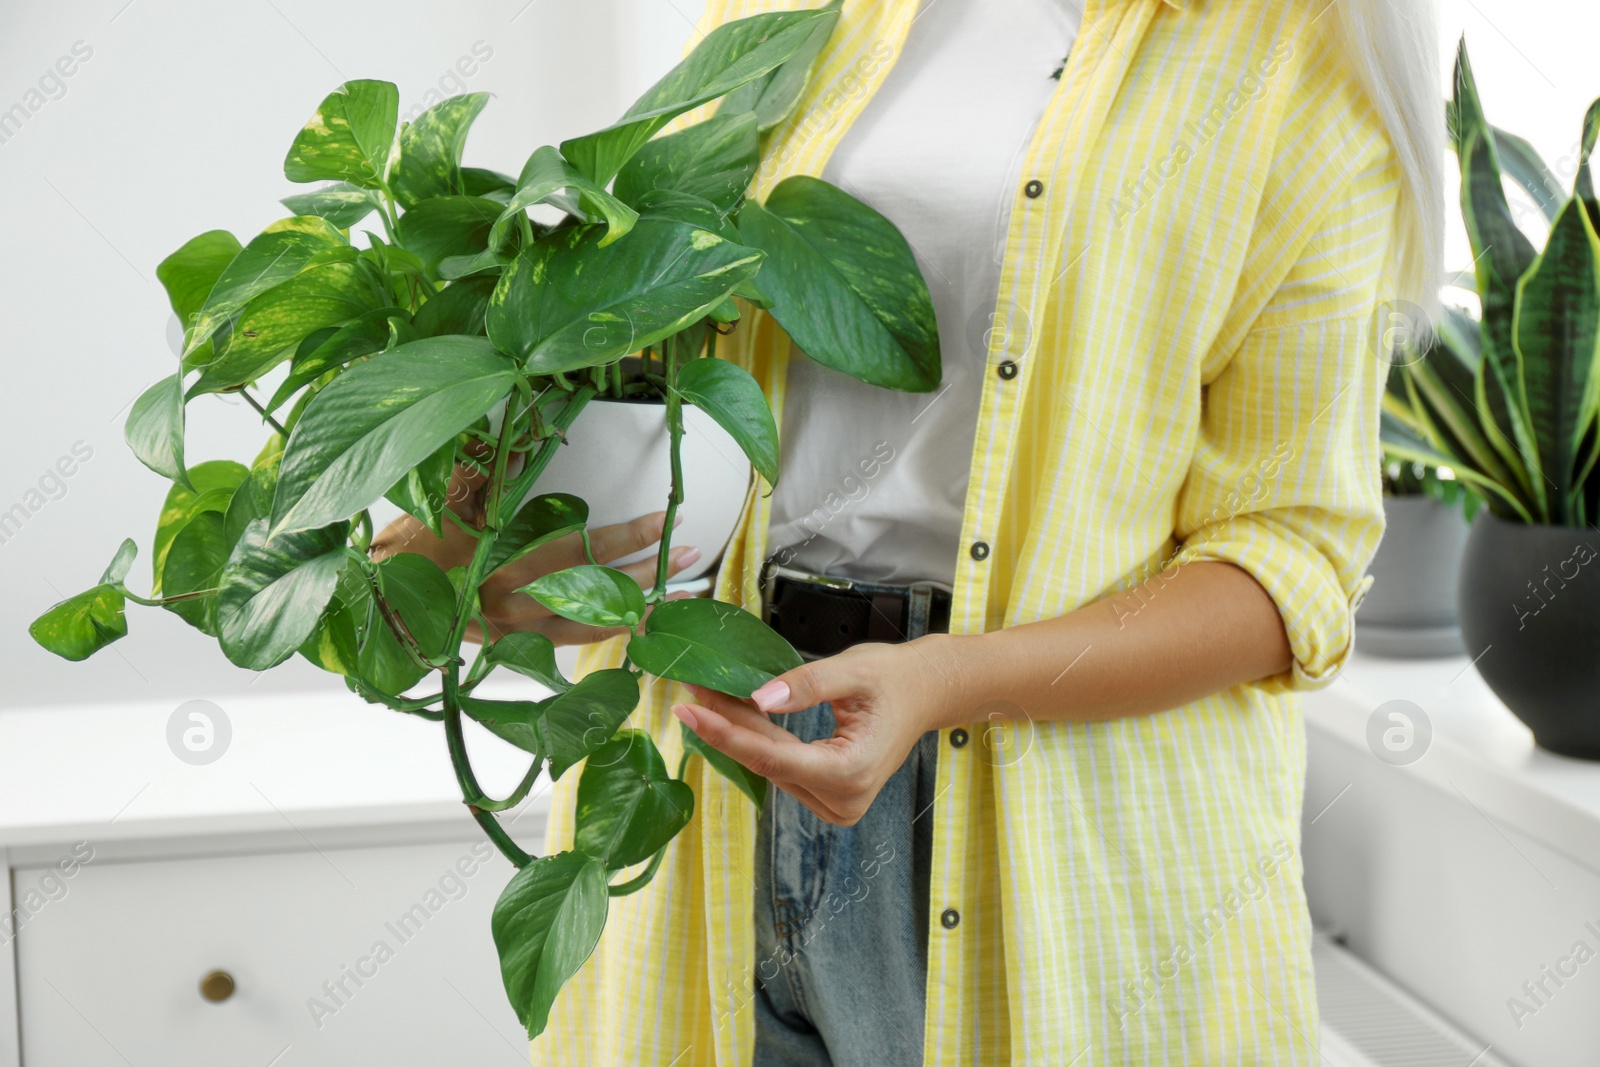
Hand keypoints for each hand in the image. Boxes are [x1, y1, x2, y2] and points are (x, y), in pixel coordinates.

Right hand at [372, 461, 702, 646]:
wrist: (373, 602)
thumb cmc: (407, 546)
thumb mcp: (445, 498)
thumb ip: (488, 471)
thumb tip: (524, 440)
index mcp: (502, 561)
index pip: (584, 547)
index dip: (630, 535)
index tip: (666, 520)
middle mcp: (514, 602)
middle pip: (599, 588)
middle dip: (650, 571)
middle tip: (691, 554)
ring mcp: (514, 631)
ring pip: (592, 622)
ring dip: (640, 608)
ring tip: (679, 595)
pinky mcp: (511, 648)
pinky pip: (570, 643)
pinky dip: (607, 634)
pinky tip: (637, 626)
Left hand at [671, 639, 954, 825]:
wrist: (925, 693)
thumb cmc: (895, 679)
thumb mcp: (852, 670)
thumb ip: (805, 685)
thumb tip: (759, 699)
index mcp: (851, 773)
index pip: (772, 757)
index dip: (725, 734)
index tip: (690, 711)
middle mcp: (843, 800)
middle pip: (767, 762)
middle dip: (727, 726)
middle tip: (692, 692)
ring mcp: (837, 805)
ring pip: (771, 766)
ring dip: (740, 732)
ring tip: (710, 696)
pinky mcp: (829, 798)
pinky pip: (783, 768)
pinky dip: (760, 740)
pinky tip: (736, 714)